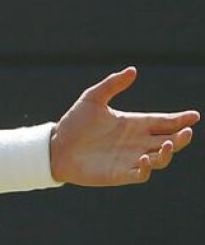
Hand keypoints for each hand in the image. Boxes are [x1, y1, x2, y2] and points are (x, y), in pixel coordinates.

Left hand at [50, 68, 197, 185]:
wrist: (55, 146)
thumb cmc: (74, 123)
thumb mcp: (92, 99)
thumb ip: (112, 85)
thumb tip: (133, 70)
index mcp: (134, 124)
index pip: (164, 122)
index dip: (180, 119)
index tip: (194, 116)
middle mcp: (137, 142)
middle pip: (169, 140)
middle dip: (181, 137)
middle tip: (186, 131)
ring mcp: (130, 158)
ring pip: (160, 158)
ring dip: (168, 153)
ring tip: (168, 143)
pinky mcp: (120, 174)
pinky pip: (141, 174)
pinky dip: (147, 169)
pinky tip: (146, 159)